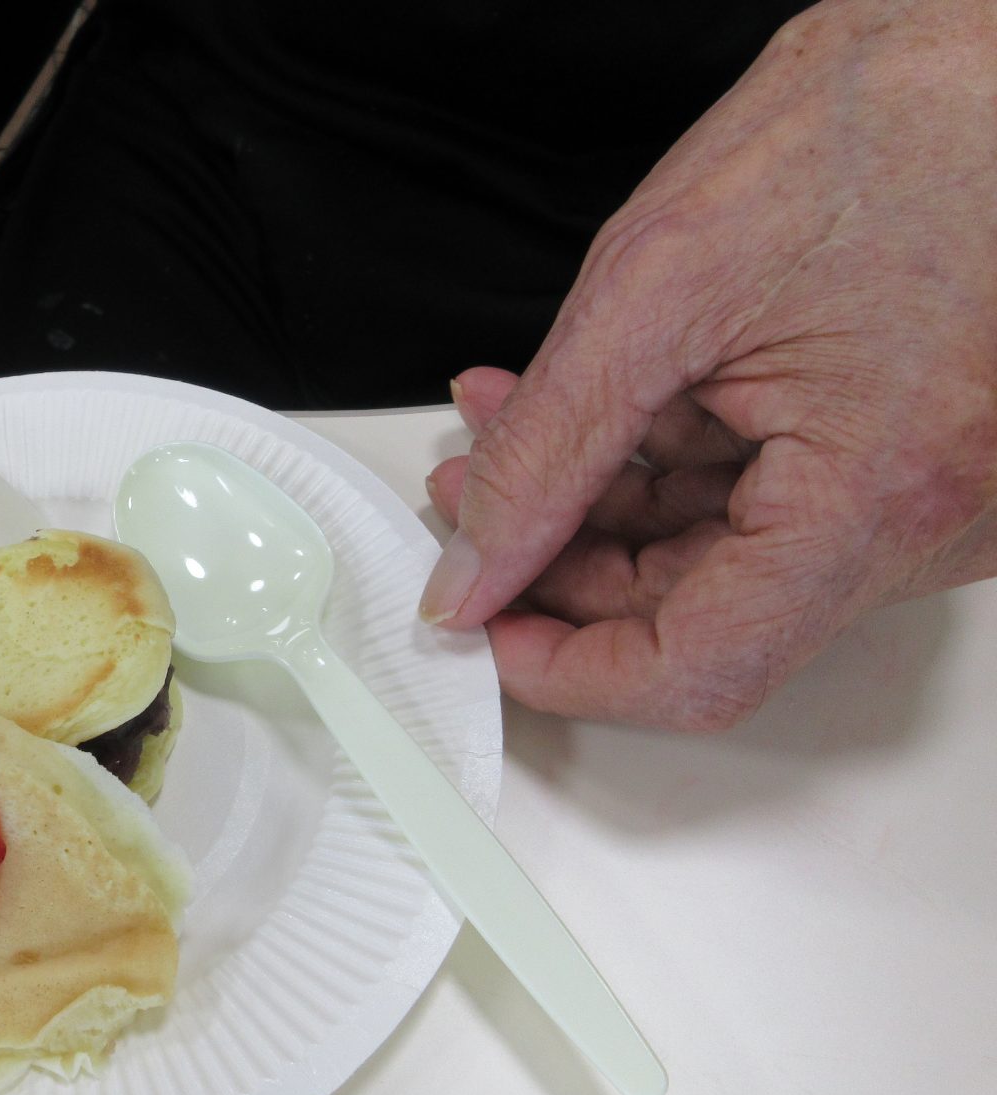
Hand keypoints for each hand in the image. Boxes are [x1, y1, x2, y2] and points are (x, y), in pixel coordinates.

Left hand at [419, 0, 996, 729]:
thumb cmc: (894, 122)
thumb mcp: (659, 283)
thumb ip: (549, 448)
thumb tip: (477, 562)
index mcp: (885, 493)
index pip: (703, 667)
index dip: (570, 665)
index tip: (482, 627)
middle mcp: (930, 521)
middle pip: (703, 614)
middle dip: (561, 561)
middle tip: (470, 499)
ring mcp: (929, 495)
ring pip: (723, 559)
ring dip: (597, 507)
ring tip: (507, 432)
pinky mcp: (912, 456)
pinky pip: (768, 502)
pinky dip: (664, 465)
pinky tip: (589, 413)